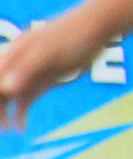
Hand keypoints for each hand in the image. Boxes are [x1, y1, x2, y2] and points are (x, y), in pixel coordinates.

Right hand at [0, 10, 108, 131]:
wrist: (97, 27)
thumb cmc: (71, 35)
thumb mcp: (48, 52)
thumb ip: (26, 69)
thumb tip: (6, 89)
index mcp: (11, 54)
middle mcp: (16, 65)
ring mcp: (30, 73)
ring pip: (9, 97)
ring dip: (5, 114)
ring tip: (7, 131)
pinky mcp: (44, 81)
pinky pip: (26, 100)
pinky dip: (21, 114)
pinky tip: (21, 128)